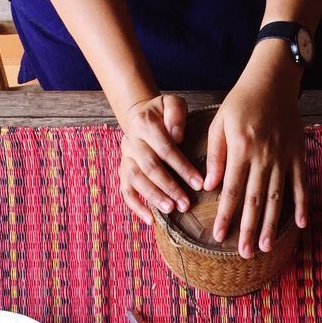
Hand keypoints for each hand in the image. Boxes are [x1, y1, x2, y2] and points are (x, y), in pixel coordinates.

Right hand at [119, 94, 204, 224]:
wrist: (141, 117)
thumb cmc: (164, 114)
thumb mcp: (172, 103)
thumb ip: (176, 113)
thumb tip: (177, 136)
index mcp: (144, 124)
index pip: (165, 149)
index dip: (182, 167)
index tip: (199, 184)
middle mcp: (131, 141)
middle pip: (150, 167)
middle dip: (169, 187)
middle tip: (186, 204)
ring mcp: (125, 158)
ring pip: (136, 180)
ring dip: (153, 197)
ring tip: (170, 209)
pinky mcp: (122, 171)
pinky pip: (125, 191)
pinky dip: (136, 207)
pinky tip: (150, 219)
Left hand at [203, 48, 307, 258]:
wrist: (274, 78)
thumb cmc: (242, 101)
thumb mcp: (220, 123)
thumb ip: (216, 156)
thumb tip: (211, 187)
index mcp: (242, 149)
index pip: (231, 190)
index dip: (226, 216)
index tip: (220, 236)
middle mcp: (264, 156)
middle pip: (254, 200)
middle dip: (248, 229)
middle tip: (244, 254)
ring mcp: (284, 157)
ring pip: (277, 197)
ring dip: (271, 224)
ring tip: (264, 247)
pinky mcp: (298, 154)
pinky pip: (301, 183)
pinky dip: (302, 204)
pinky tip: (300, 224)